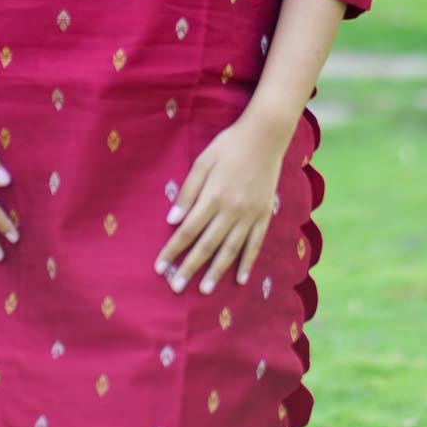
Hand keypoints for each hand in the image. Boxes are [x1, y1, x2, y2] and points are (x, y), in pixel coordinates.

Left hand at [153, 111, 284, 295]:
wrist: (265, 136)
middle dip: (190, 267)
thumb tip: (172, 220)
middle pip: (207, 245)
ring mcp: (250, 214)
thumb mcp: (202, 162)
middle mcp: (232, 210)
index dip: (172, 250)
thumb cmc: (228, 146)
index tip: (160, 267)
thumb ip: (188, 192)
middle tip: (176, 287)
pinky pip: (255, 244)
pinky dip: (247, 262)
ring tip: (204, 289)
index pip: (188, 231)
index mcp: (213, 196)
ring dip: (216, 271)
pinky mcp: (264, 214)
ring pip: (231, 250)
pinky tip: (239, 278)